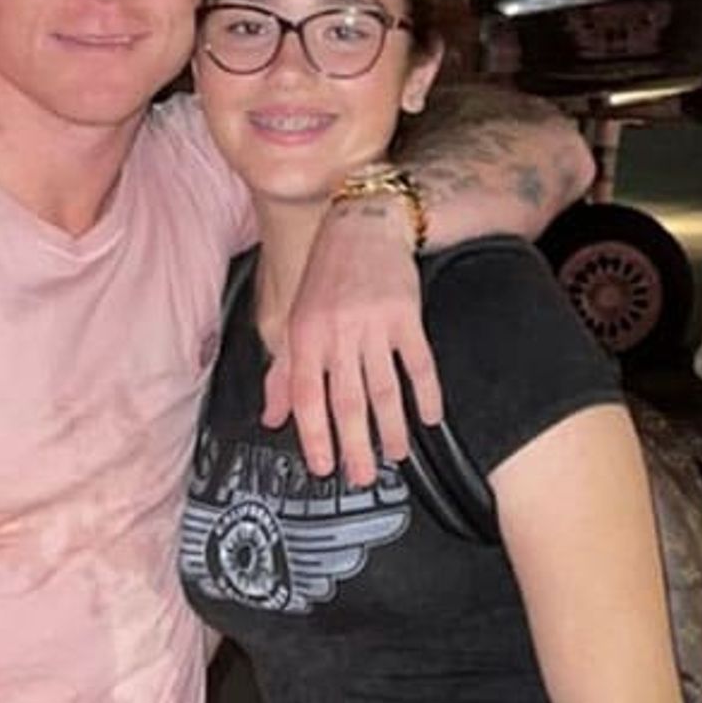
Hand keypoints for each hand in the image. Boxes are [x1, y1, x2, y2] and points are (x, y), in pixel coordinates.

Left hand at [267, 195, 442, 484]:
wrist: (364, 225)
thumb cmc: (326, 276)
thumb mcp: (296, 319)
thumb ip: (284, 373)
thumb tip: (273, 419)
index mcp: (304, 335)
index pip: (308, 397)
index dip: (315, 436)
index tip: (324, 467)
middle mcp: (336, 332)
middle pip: (347, 400)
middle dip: (354, 444)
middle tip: (361, 477)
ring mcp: (372, 324)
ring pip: (383, 387)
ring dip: (390, 427)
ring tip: (395, 455)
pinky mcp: (405, 314)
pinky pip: (419, 362)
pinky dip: (426, 393)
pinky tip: (428, 418)